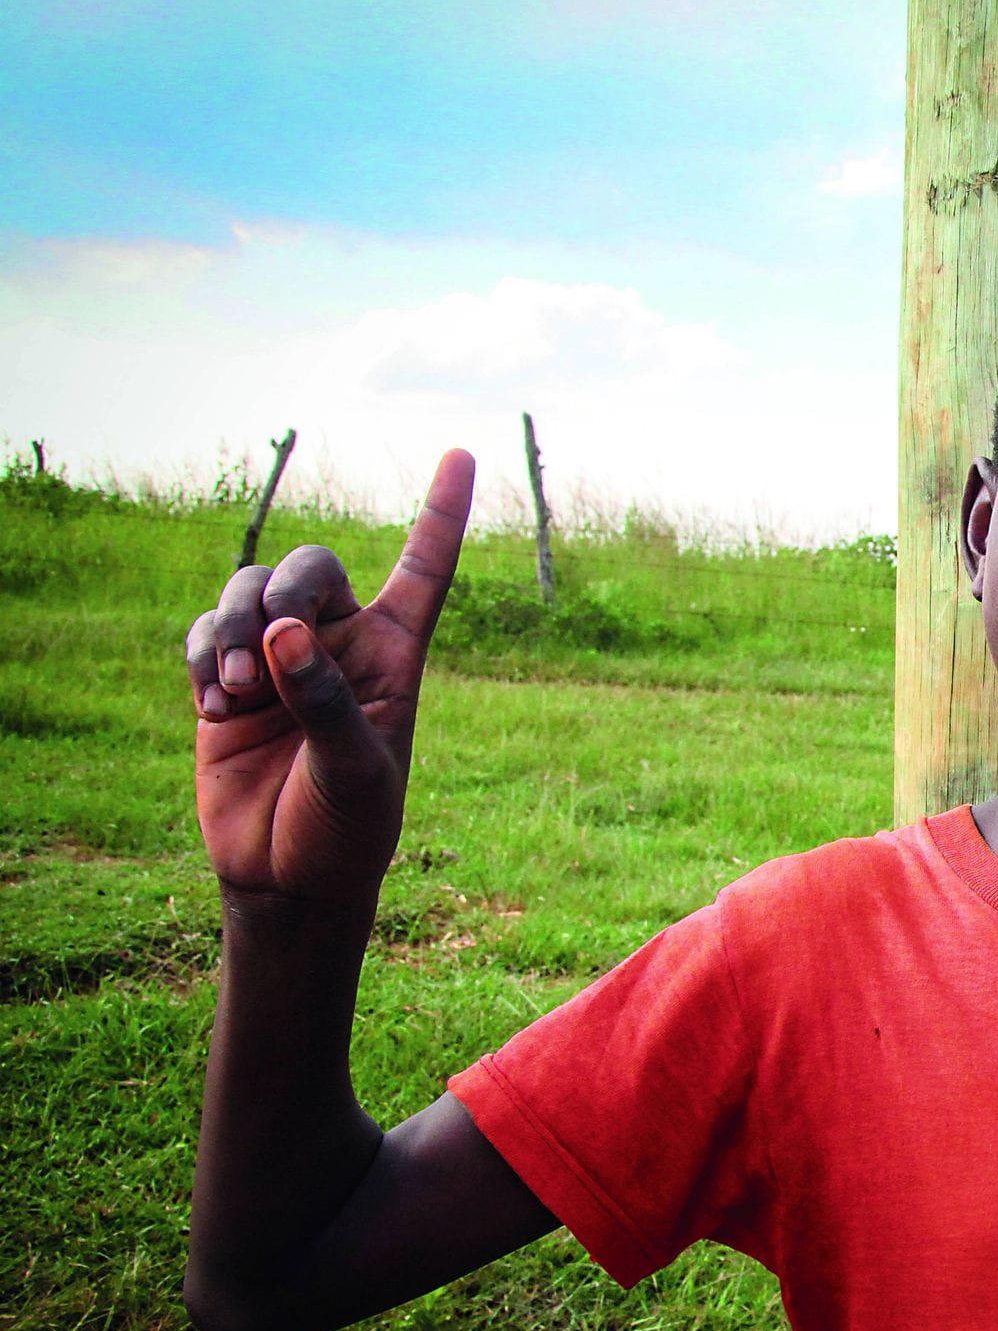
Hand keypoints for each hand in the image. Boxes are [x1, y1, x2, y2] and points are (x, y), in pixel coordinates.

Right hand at [185, 451, 474, 905]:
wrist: (289, 876)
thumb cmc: (347, 827)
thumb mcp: (355, 769)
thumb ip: (325, 701)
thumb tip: (281, 635)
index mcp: (397, 655)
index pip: (425, 570)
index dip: (443, 513)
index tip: (462, 454)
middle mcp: (341, 645)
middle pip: (312, 568)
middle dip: (285, 595)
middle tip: (270, 647)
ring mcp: (281, 659)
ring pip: (251, 591)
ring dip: (233, 629)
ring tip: (233, 693)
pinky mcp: (227, 682)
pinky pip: (206, 633)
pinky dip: (202, 657)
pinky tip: (214, 706)